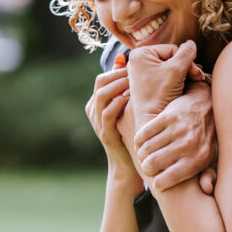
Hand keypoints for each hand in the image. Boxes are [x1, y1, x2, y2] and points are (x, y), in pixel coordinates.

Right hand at [85, 65, 137, 181]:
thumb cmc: (133, 132)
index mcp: (97, 103)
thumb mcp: (130, 109)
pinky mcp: (106, 134)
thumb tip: (132, 69)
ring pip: (102, 95)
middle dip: (119, 74)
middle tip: (137, 72)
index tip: (136, 68)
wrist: (130, 164)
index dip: (118, 70)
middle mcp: (94, 111)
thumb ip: (127, 91)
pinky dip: (119, 103)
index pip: (102, 77)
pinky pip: (108, 113)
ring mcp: (98, 123)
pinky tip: (131, 99)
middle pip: (100, 82)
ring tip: (135, 82)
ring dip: (120, 85)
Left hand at [128, 40, 206, 124]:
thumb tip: (191, 44)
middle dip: (185, 67)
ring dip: (182, 73)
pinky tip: (181, 86)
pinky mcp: (146, 81)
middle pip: (170, 57)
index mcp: (140, 53)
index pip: (172, 49)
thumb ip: (186, 52)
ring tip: (190, 82)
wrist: (152, 119)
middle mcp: (138, 60)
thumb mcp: (176, 70)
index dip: (185, 60)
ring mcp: (141, 71)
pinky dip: (175, 79)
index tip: (194, 73)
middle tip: (196, 77)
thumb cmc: (160, 95)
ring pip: (169, 66)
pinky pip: (165, 74)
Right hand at [134, 81, 217, 192]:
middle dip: (146, 169)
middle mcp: (188, 144)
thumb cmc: (209, 137)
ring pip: (147, 148)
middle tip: (147, 168)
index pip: (169, 177)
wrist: (210, 105)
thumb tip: (206, 189)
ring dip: (141, 154)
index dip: (158, 183)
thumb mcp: (214, 158)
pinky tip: (142, 143)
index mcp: (199, 159)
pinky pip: (145, 132)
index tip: (157, 182)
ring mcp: (178, 128)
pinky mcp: (169, 115)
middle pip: (153, 163)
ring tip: (144, 156)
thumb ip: (209, 175)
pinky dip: (139, 140)